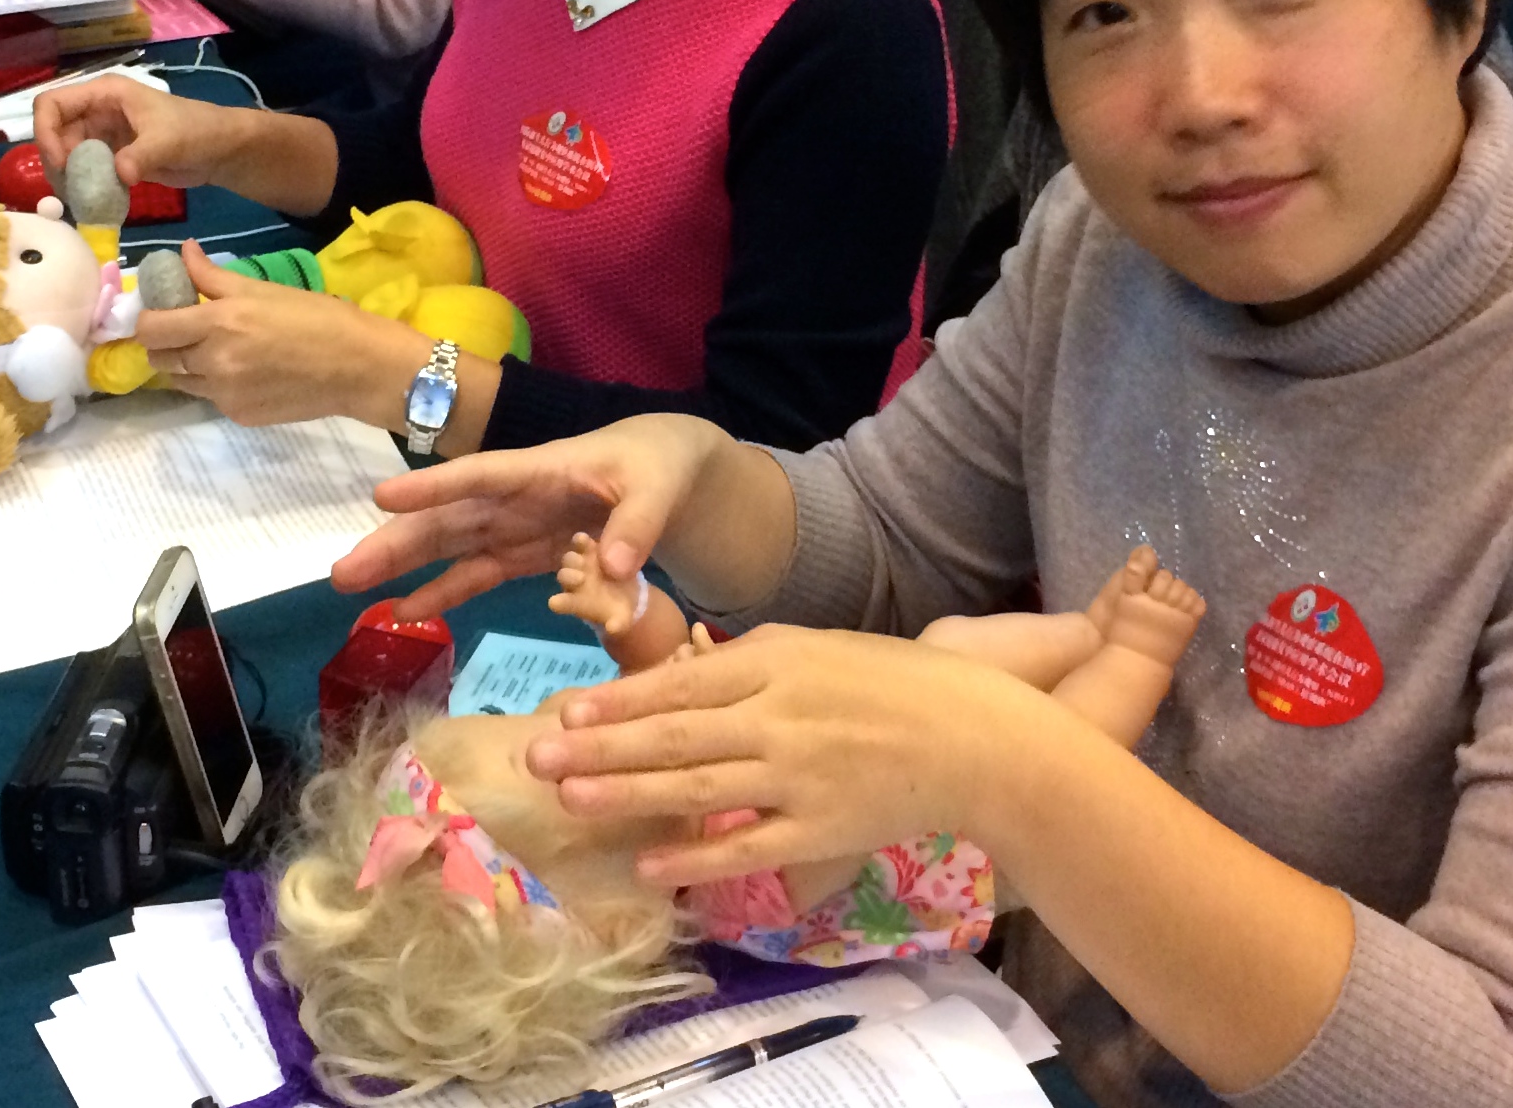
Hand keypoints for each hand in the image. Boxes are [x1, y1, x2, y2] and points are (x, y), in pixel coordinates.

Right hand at [34, 74, 251, 189]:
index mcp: (105, 93)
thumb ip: (141, 156)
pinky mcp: (111, 156)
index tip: (61, 163)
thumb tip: (119, 174)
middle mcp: (96, 111)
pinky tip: (96, 201)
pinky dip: (84, 185)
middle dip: (56, 161)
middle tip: (71, 189)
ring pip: (66, 154)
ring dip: (69, 177)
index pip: (51, 104)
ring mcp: (102, 134)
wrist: (220, 150)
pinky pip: (84, 170)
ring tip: (83, 198)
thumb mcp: (169, 141)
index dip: (45, 132)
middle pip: (53, 132)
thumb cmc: (197, 131)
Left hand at [136, 245, 400, 424]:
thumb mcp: (264, 289)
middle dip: (166, 343)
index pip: (151, 328)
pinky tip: (249, 372)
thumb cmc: (317, 318)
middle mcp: (214, 362)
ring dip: (190, 365)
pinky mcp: (238, 415)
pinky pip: (211, 398)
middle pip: (158, 358)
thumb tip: (182, 252)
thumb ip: (213, 275)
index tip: (162, 311)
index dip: (149, 319)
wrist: (358, 366)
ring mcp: (225, 394)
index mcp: (219, 323)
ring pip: (181, 381)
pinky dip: (218, 384)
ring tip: (221, 351)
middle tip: (188, 331)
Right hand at [327, 413, 727, 606]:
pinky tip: (406, 612)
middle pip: (451, 517)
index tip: (382, 495)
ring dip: (405, 567)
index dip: (436, 486)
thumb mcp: (661, 489)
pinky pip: (479, 572)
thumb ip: (637, 525)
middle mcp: (520, 497)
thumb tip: (613, 568)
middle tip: (343, 569)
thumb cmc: (661, 466)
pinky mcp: (528, 551)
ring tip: (353, 588)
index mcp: (546, 470)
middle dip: (398, 541)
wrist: (672, 473)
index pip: (484, 476)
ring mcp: (519, 525)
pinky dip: (445, 591)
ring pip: (452, 545)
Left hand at [525, 625, 1021, 884]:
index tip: (566, 709)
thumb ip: (752, 661)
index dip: (620, 701)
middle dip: (600, 747)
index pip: (683, 683)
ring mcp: (799, 778)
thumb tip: (681, 679)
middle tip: (538, 756)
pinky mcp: (820, 831)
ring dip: (628, 795)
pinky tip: (651, 864)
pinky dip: (697, 857)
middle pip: (675, 736)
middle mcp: (780, 718)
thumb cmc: (894, 683)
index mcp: (779, 662)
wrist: (974, 737)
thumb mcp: (820, 647)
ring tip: (573, 798)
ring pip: (698, 790)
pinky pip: (747, 849)